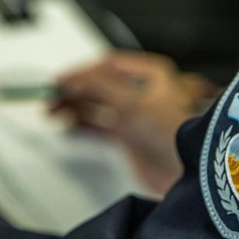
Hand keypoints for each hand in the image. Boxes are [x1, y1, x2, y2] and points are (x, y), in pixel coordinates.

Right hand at [52, 51, 218, 194]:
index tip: (61, 80)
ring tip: (53, 111)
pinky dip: (83, 125)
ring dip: (75, 107)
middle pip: (99, 84)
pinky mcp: (130, 136)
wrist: (187, 173)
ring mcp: (135, 115)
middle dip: (75, 90)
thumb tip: (72, 79)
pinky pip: (100, 125)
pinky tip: (68, 126)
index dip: (82, 71)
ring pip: (97, 104)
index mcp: (150, 74)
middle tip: (51, 96)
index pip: (107, 64)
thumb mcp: (130, 102)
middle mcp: (142, 92)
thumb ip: (97, 86)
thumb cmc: (172, 133)